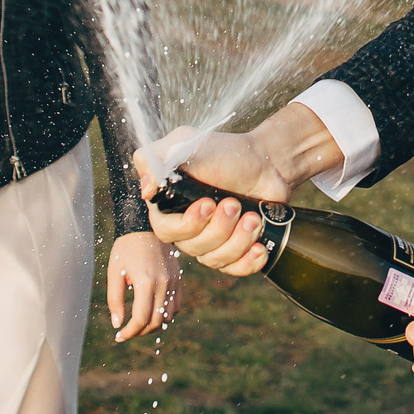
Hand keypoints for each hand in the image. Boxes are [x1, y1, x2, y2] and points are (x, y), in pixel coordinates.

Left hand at [104, 231, 181, 342]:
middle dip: (139, 332)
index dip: (129, 332)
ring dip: (153, 325)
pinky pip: (176, 306)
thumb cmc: (126, 248)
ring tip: (138, 324)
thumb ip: (115, 300)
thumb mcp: (114, 272)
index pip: (141, 319)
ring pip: (167, 316)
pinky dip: (166, 315)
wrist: (145, 226)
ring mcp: (173, 282)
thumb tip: (118, 324)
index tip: (119, 336)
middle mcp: (163, 284)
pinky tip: (153, 313)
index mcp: (145, 282)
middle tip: (126, 332)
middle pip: (155, 322)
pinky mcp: (178, 279)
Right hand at [134, 107, 342, 278]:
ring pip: (215, 259)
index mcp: (172, 205)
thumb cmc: (225, 152)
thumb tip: (146, 189)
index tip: (207, 204)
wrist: (266, 161)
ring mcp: (213, 241)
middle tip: (234, 204)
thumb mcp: (187, 144)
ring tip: (253, 218)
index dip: (186, 224)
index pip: (166, 230)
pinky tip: (259, 248)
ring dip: (237, 240)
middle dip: (218, 228)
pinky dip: (248, 262)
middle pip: (193, 247)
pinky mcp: (236, 250)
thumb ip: (158, 158)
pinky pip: (235, 269)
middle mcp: (189, 228)